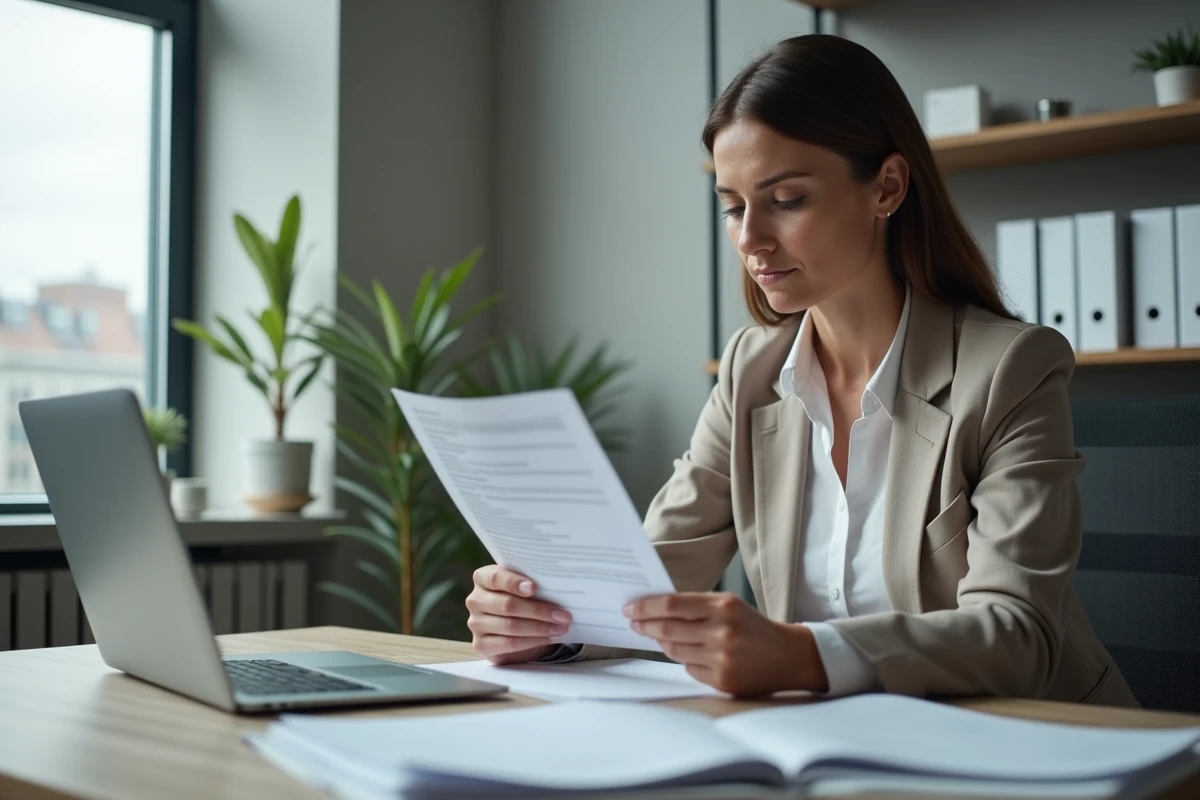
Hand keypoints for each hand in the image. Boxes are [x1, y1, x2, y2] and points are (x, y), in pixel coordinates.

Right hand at [466, 565, 572, 664]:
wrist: (516, 627)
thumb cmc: (523, 599)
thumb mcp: (524, 586)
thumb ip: (532, 583)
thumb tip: (557, 585)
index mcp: (482, 578)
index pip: (495, 578)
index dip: (514, 583)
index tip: (534, 588)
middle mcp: (475, 600)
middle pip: (507, 605)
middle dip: (538, 610)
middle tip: (563, 614)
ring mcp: (475, 623)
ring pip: (510, 626)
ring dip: (540, 628)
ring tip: (561, 627)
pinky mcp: (481, 645)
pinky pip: (509, 644)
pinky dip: (532, 641)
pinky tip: (548, 637)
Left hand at [624, 592, 828, 696]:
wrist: (788, 656)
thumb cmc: (753, 627)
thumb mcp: (730, 605)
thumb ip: (697, 606)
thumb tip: (656, 610)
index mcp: (723, 606)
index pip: (672, 605)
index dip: (646, 606)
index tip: (630, 607)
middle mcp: (722, 632)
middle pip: (668, 628)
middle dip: (645, 625)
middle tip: (633, 622)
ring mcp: (721, 659)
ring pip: (674, 651)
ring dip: (662, 643)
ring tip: (657, 636)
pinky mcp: (722, 681)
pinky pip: (688, 668)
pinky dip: (685, 660)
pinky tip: (691, 653)